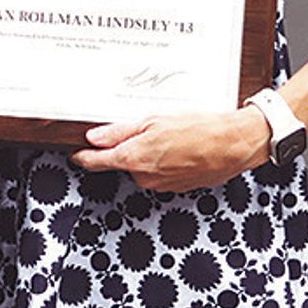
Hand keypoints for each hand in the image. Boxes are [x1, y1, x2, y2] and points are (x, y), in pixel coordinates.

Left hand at [70, 106, 271, 192]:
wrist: (232, 145)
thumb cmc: (197, 129)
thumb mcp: (152, 121)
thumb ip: (119, 132)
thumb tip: (94, 137)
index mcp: (134, 159)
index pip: (97, 162)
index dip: (84, 157)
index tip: (75, 154)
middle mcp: (144, 177)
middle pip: (122, 161)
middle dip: (128, 146)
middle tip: (145, 127)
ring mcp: (161, 184)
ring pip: (142, 166)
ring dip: (148, 152)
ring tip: (168, 134)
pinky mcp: (176, 187)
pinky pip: (159, 172)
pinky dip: (163, 159)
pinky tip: (178, 146)